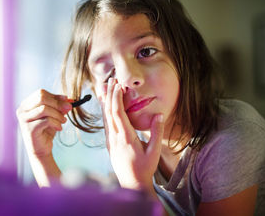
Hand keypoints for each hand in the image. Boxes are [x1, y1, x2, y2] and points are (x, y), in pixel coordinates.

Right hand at [16, 89, 71, 158]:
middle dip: (58, 103)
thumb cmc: (46, 130)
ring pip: (44, 109)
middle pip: (41, 98)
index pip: (41, 93)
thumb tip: (69, 100)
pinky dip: (56, 123)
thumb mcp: (54, 115)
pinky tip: (59, 128)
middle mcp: (22, 110)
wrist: (42, 149)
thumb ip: (59, 106)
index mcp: (26, 104)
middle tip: (69, 109)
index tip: (67, 101)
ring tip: (63, 121)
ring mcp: (24, 119)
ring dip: (58, 114)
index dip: (55, 96)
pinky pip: (46, 121)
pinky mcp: (29, 129)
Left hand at [103, 78, 163, 193]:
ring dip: (105, 101)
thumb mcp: (154, 152)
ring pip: (105, 117)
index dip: (116, 98)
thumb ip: (156, 132)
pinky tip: (104, 104)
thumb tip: (159, 114)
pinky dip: (105, 111)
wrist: (131, 184)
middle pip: (109, 112)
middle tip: (111, 80)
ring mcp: (110, 141)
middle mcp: (115, 138)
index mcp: (126, 138)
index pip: (118, 114)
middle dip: (109, 94)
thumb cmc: (144, 169)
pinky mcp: (109, 143)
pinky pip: (105, 123)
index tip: (117, 85)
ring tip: (105, 87)